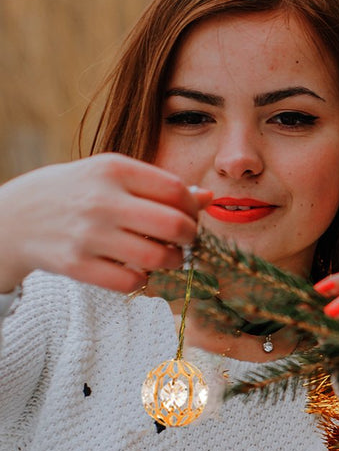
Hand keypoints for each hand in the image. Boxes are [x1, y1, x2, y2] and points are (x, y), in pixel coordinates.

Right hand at [0, 154, 210, 292]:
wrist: (13, 217)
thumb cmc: (74, 193)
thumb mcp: (110, 175)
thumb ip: (157, 185)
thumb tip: (207, 197)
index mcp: (112, 169)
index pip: (175, 190)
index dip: (193, 208)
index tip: (190, 215)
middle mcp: (101, 200)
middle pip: (175, 225)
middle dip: (190, 237)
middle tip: (185, 240)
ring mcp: (87, 234)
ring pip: (158, 257)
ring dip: (173, 261)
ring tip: (167, 257)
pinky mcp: (76, 265)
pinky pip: (131, 282)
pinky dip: (143, 280)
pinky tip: (138, 271)